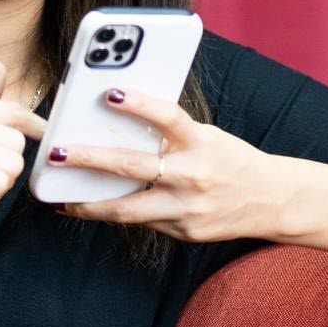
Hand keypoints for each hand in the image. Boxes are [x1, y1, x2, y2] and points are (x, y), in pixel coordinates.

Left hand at [44, 87, 292, 243]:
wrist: (273, 201)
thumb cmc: (230, 159)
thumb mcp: (206, 137)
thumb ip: (171, 135)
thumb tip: (117, 123)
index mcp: (202, 144)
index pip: (168, 117)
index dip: (139, 104)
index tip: (108, 93)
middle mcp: (194, 177)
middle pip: (134, 167)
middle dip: (89, 160)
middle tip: (54, 153)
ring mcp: (189, 209)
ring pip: (129, 210)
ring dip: (90, 205)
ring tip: (62, 199)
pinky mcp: (185, 233)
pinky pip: (143, 223)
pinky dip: (116, 215)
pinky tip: (93, 210)